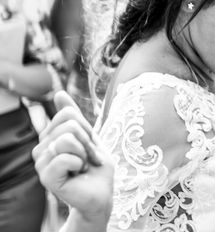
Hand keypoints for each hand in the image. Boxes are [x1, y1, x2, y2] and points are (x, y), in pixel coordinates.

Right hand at [33, 91, 113, 227]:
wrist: (101, 192)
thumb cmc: (95, 166)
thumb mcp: (88, 135)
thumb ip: (73, 115)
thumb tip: (58, 93)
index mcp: (50, 136)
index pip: (68, 113)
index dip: (87, 127)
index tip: (89, 144)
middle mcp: (41, 148)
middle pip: (70, 125)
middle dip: (88, 141)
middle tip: (88, 158)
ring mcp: (41, 162)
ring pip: (67, 139)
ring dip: (85, 153)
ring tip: (82, 166)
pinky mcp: (46, 177)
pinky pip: (65, 156)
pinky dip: (80, 163)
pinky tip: (77, 173)